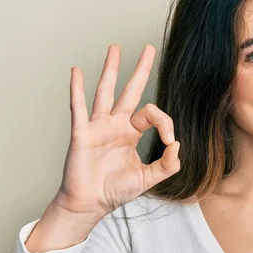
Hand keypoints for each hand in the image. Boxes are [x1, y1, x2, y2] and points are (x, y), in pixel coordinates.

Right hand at [55, 44, 180, 219]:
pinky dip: (77, 89)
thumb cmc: (115, 190)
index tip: (169, 140)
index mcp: (132, 133)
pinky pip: (79, 107)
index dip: (165, 123)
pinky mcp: (82, 133)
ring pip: (106, 91)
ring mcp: (98, 126)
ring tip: (115, 49)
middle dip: (140, 69)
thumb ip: (167, 164)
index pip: (152, 114)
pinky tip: (76, 71)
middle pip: (131, 91)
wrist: (90, 204)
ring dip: (111, 69)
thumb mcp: (148, 179)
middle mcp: (116, 125)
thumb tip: (177, 144)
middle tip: (149, 48)